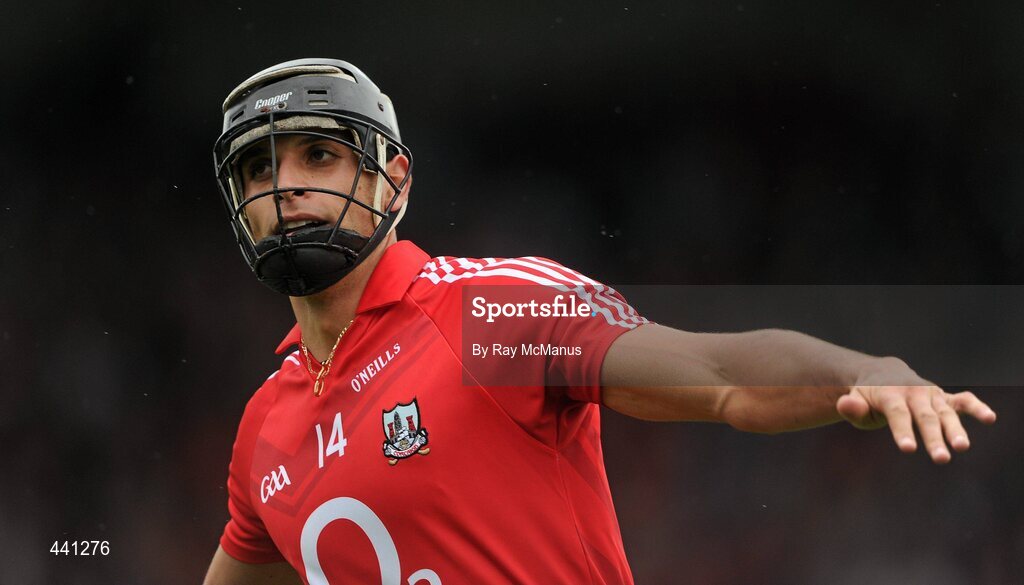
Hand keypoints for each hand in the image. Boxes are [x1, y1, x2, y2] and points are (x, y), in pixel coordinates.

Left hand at [835, 357, 997, 463]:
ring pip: (946, 413)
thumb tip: (844, 404)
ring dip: (956, 430)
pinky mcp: (944, 399)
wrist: (883, 374)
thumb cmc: (867, 396)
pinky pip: (963, 401)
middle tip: (941, 459)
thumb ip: (851, 406)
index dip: (903, 431)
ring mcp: (931, 395)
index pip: (898, 415)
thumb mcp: (854, 400)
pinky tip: (990, 418)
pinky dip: (976, 407)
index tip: (909, 449)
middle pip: (925, 417)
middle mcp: (914, 392)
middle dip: (934, 438)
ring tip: (963, 447)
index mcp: (890, 394)